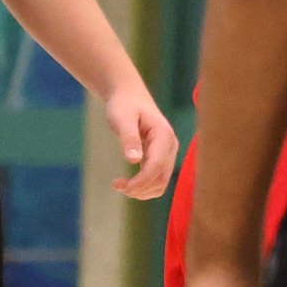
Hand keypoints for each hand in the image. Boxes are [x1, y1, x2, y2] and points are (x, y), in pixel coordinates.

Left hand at [103, 79, 178, 200]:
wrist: (129, 96)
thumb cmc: (124, 105)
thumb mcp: (122, 119)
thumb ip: (129, 138)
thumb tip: (133, 160)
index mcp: (164, 136)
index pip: (157, 166)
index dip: (142, 181)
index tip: (122, 187)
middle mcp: (170, 146)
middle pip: (161, 178)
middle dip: (141, 188)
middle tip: (117, 185)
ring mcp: (167, 152)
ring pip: (160, 182)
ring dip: (141, 190)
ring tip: (119, 185)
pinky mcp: (160, 156)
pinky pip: (155, 178)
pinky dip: (142, 185)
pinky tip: (125, 182)